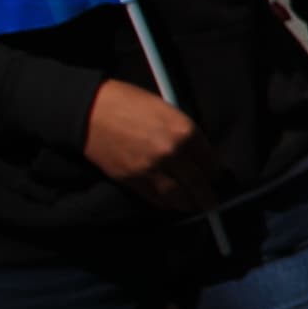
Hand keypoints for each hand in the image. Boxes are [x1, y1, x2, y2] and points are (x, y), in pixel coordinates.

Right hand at [82, 79, 221, 211]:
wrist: (90, 112)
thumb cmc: (129, 102)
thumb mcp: (167, 110)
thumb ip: (184, 133)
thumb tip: (199, 154)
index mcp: (184, 130)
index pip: (211, 161)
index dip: (216, 172)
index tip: (217, 177)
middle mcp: (171, 152)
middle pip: (198, 184)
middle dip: (208, 196)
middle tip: (213, 202)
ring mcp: (151, 169)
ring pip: (178, 197)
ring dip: (189, 204)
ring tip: (194, 205)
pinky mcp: (132, 181)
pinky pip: (156, 199)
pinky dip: (166, 203)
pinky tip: (171, 202)